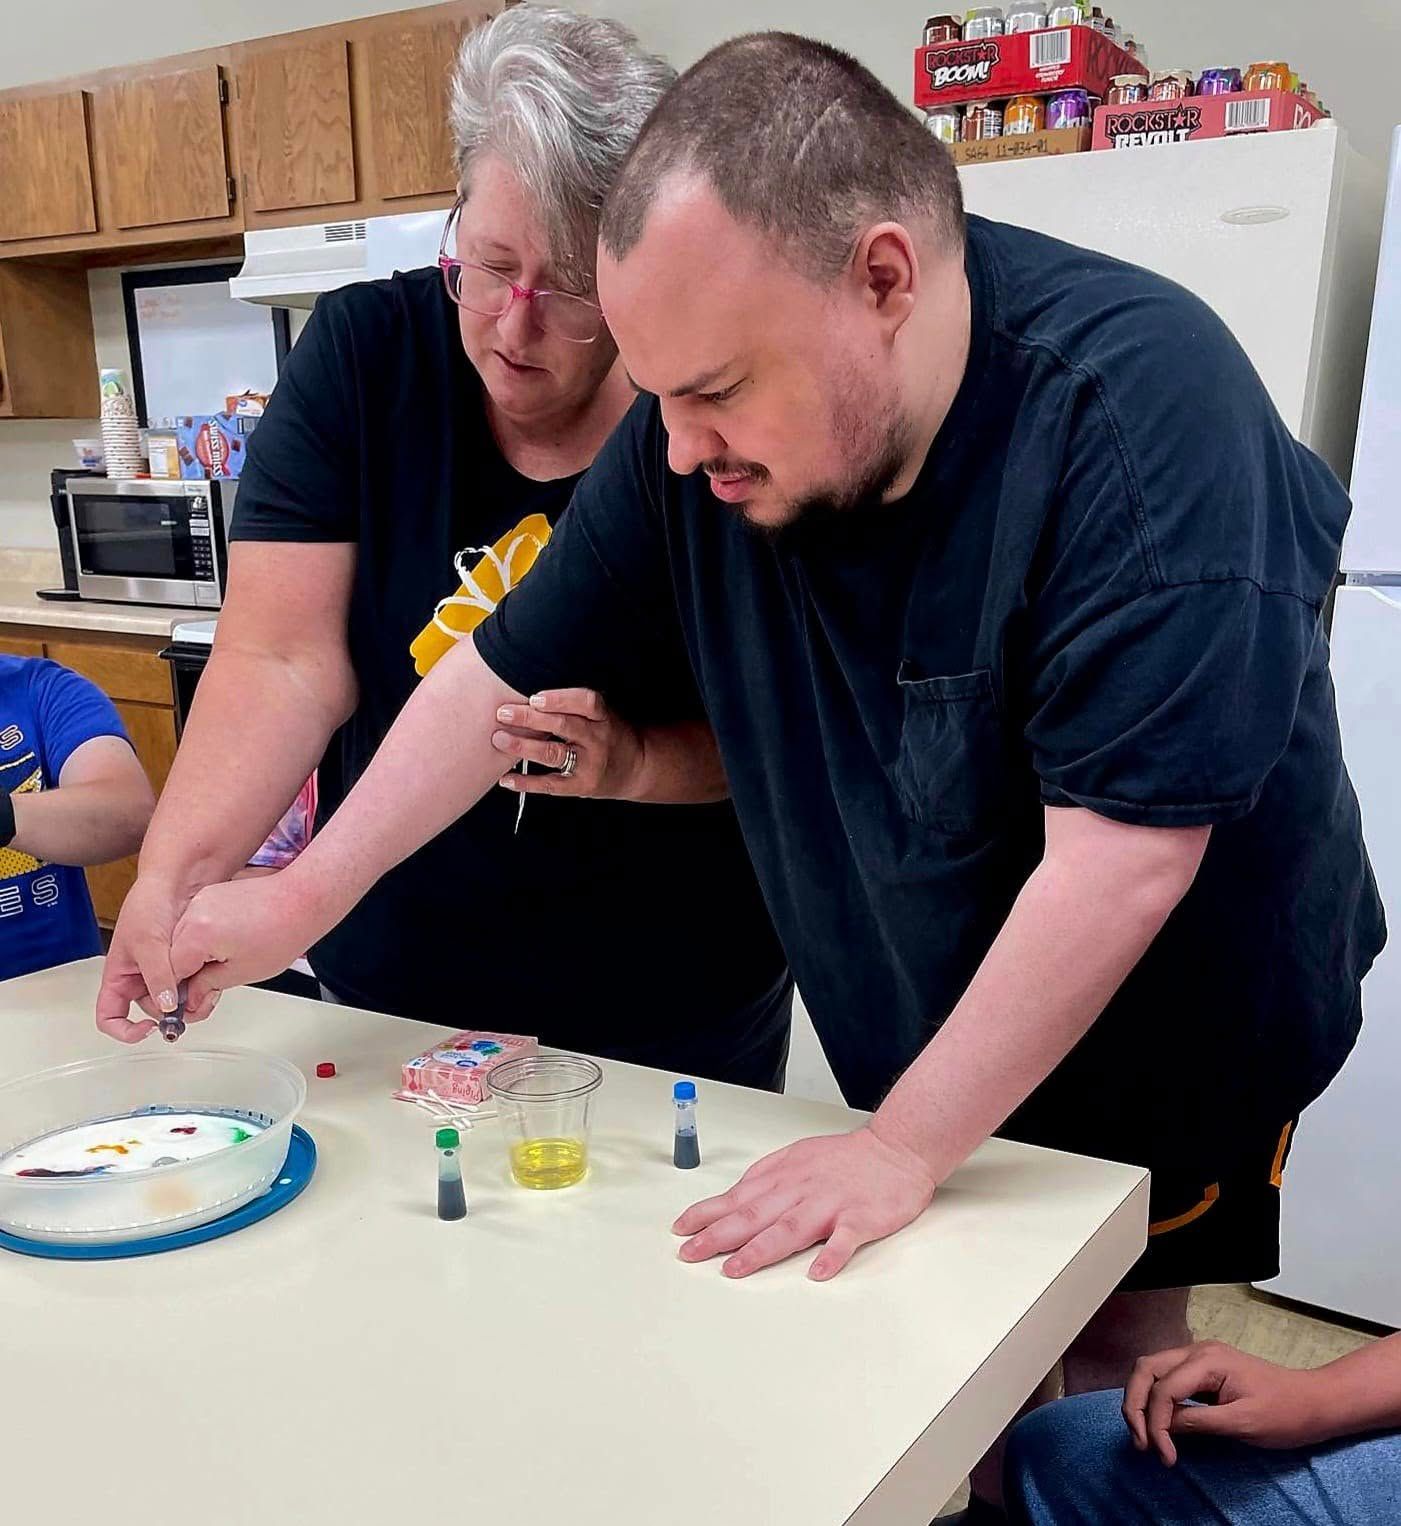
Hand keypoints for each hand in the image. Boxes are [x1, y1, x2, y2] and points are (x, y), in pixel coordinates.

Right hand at [96, 874, 211, 1042]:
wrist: (178, 882)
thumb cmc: (149, 904)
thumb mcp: (149, 943)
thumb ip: (158, 975)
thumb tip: (166, 1005)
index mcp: (119, 975)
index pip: (110, 1016)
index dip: (124, 1030)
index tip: (149, 1027)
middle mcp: (139, 977)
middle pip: (150, 1011)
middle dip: (169, 1012)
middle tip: (189, 1005)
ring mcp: (162, 972)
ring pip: (173, 1001)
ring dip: (189, 1000)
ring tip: (203, 989)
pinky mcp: (184, 966)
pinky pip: (190, 987)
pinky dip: (200, 987)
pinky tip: (211, 979)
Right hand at [169, 870, 314, 1013]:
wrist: (303, 899)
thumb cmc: (283, 932)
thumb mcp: (242, 972)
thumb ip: (207, 986)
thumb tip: (191, 999)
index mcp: (197, 934)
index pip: (170, 972)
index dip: (179, 993)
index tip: (188, 1005)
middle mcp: (194, 912)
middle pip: (173, 954)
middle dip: (186, 975)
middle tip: (205, 992)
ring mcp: (202, 900)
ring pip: (183, 938)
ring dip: (195, 956)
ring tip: (222, 966)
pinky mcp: (212, 894)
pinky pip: (196, 923)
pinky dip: (204, 938)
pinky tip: (226, 946)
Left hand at [492, 688, 644, 799]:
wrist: (638, 768)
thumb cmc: (610, 734)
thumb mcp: (603, 714)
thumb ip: (574, 705)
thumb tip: (529, 693)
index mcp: (604, 717)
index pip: (586, 702)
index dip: (560, 699)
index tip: (535, 697)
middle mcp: (598, 739)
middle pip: (564, 726)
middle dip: (530, 718)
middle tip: (503, 712)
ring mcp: (590, 765)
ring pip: (554, 754)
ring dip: (523, 746)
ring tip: (499, 739)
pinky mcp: (582, 786)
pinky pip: (551, 785)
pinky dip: (527, 783)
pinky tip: (506, 779)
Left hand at [672, 1125, 936, 1280]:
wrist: (896, 1148)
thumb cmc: (844, 1158)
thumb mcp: (796, 1156)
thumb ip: (766, 1177)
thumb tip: (735, 1196)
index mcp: (784, 1177)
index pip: (737, 1198)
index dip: (707, 1215)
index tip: (680, 1230)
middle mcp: (801, 1191)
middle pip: (755, 1215)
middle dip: (718, 1235)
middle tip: (690, 1253)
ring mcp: (830, 1205)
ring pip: (790, 1228)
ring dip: (760, 1250)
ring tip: (735, 1268)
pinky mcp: (861, 1218)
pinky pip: (844, 1239)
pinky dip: (831, 1256)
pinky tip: (817, 1273)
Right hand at [1123, 1341, 1333, 1463]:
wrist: (1314, 1401)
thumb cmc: (1286, 1413)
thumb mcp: (1243, 1423)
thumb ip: (1199, 1422)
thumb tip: (1163, 1428)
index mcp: (1208, 1360)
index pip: (1164, 1388)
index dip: (1156, 1423)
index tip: (1165, 1457)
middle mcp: (1197, 1351)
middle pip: (1145, 1368)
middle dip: (1135, 1406)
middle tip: (1142, 1443)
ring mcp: (1198, 1357)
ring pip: (1151, 1371)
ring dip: (1142, 1402)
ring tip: (1146, 1438)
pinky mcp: (1202, 1370)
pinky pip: (1166, 1379)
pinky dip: (1156, 1400)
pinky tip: (1160, 1424)